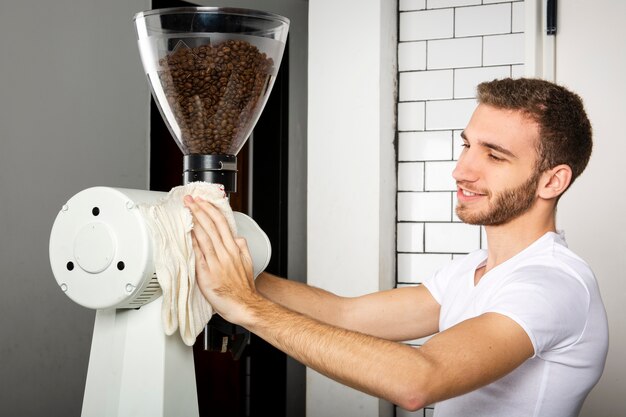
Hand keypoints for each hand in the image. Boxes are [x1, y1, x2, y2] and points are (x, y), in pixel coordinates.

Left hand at [184, 195, 257, 324]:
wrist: (243, 306)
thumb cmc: (243, 288)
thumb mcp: (248, 263)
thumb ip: (243, 248)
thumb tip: (238, 237)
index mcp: (235, 249)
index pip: (222, 223)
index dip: (211, 210)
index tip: (203, 201)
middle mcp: (225, 253)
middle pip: (211, 226)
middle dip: (200, 210)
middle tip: (190, 200)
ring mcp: (216, 262)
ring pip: (205, 236)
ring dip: (195, 221)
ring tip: (186, 210)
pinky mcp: (206, 273)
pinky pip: (198, 254)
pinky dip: (192, 241)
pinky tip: (186, 233)